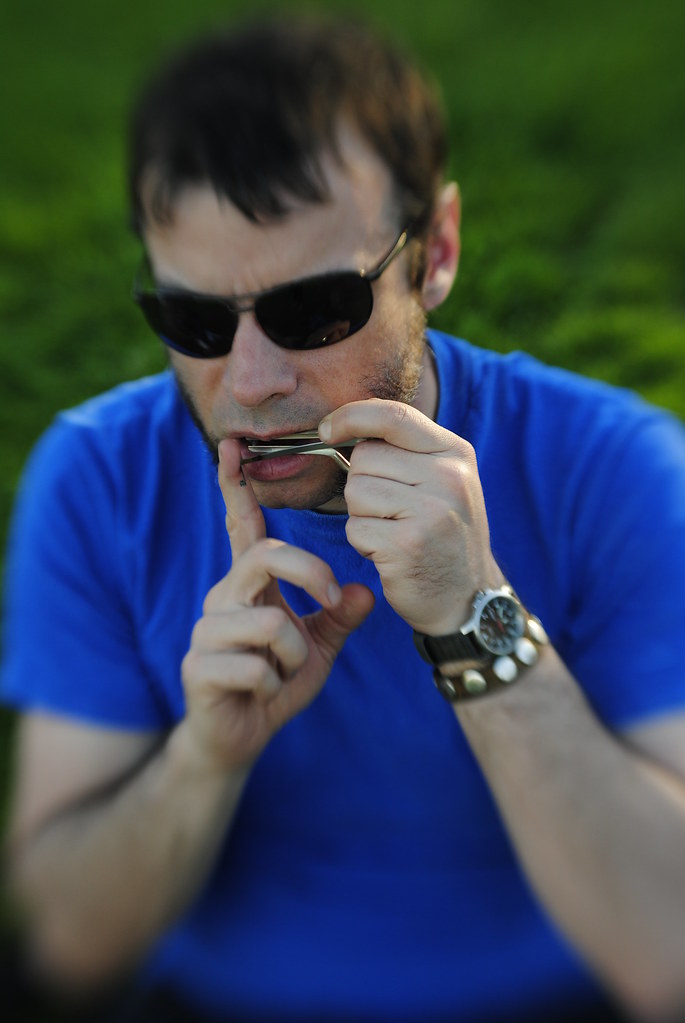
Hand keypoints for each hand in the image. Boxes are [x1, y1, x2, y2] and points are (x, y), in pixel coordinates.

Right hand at [179, 439, 373, 773]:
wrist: (237, 738)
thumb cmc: (276, 682)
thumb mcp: (319, 649)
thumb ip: (338, 618)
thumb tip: (365, 592)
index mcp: (249, 585)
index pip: (241, 526)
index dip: (235, 486)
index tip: (232, 444)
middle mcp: (223, 597)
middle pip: (266, 555)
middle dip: (310, 574)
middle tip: (330, 601)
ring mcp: (208, 631)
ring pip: (269, 620)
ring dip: (295, 652)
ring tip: (286, 671)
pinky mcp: (199, 667)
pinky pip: (254, 665)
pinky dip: (274, 684)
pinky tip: (264, 693)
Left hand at [319, 399, 503, 633]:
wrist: (468, 599)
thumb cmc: (442, 535)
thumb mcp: (441, 481)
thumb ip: (404, 451)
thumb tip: (339, 425)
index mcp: (454, 453)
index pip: (393, 414)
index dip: (351, 416)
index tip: (326, 428)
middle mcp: (448, 477)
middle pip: (364, 457)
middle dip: (363, 484)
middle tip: (393, 513)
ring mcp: (430, 511)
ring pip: (356, 492)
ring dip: (362, 516)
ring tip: (394, 533)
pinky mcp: (407, 545)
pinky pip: (355, 528)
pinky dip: (363, 544)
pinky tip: (391, 554)